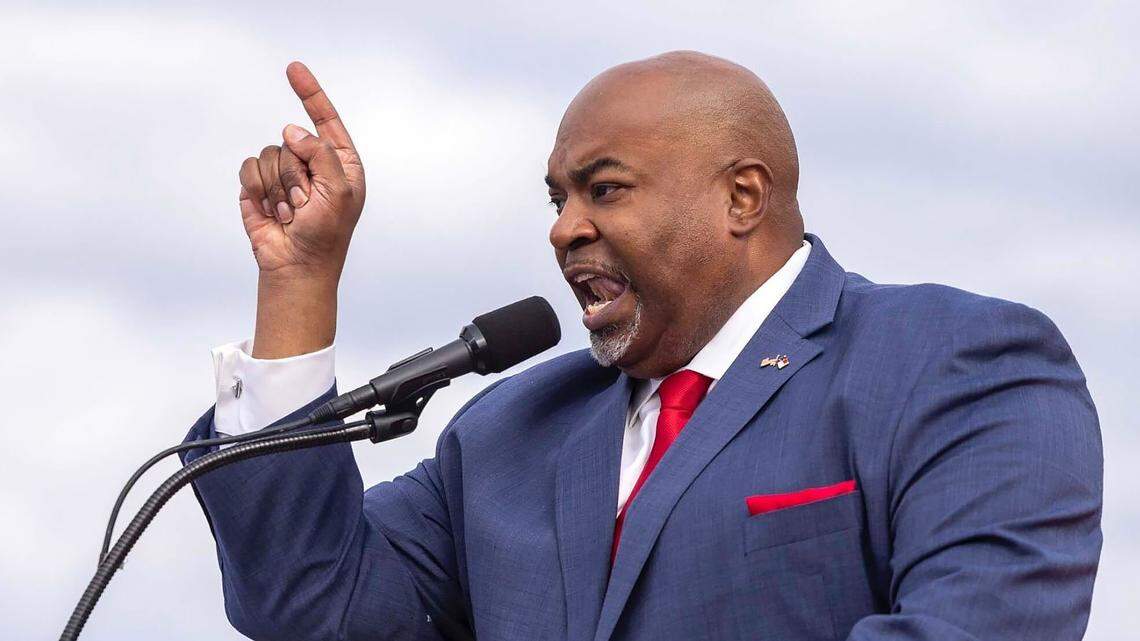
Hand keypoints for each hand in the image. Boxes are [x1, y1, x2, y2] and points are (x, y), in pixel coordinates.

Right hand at [238, 61, 365, 280]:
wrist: (296, 265)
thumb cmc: (326, 234)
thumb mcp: (338, 192)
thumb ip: (321, 154)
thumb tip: (292, 130)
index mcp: (340, 162)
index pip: (325, 120)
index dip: (310, 93)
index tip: (293, 67)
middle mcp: (311, 162)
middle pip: (292, 140)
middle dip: (295, 175)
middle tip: (305, 205)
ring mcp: (283, 172)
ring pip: (269, 153)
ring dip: (278, 188)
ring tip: (290, 213)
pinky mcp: (258, 184)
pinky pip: (249, 167)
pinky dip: (258, 190)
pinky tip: (271, 212)